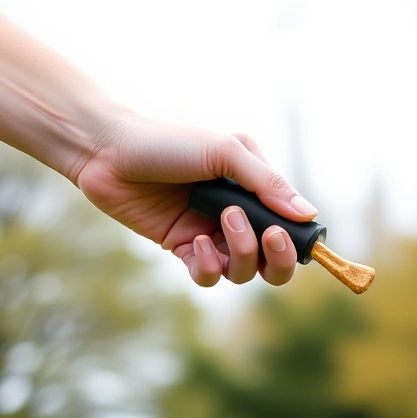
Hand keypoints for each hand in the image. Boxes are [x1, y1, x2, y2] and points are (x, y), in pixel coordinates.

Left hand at [70, 111, 314, 286]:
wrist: (108, 150)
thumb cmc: (168, 141)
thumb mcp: (225, 152)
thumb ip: (268, 184)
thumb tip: (308, 214)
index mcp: (253, 190)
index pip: (289, 227)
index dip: (296, 240)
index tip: (288, 232)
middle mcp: (236, 216)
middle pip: (273, 262)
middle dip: (278, 259)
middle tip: (270, 237)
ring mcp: (210, 235)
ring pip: (243, 272)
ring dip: (241, 253)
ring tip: (223, 219)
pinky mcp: (182, 250)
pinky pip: (208, 276)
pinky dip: (207, 267)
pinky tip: (194, 243)